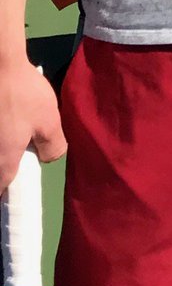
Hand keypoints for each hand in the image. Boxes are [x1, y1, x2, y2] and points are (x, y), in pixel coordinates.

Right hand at [0, 57, 63, 182]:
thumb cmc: (23, 94)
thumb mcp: (49, 121)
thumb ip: (53, 147)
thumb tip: (46, 157)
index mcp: (3, 159)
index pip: (2, 188)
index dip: (8, 192)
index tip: (14, 190)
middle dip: (5, 167)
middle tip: (18, 155)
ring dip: (3, 146)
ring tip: (14, 127)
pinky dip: (2, 131)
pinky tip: (7, 117)